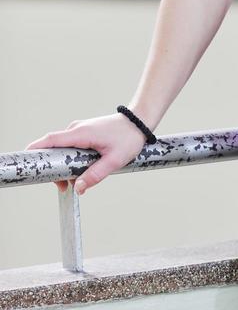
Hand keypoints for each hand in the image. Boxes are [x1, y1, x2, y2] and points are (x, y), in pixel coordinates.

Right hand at [24, 113, 148, 194]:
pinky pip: (69, 146)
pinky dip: (70, 159)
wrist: (139, 122)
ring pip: (62, 148)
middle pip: (54, 148)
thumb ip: (95, 175)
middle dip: (54, 168)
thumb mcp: (114, 160)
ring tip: (75, 181)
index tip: (26, 159)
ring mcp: (80, 129)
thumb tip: (77, 188)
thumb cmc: (128, 138)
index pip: (51, 139)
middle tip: (63, 186)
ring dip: (63, 165)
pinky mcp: (84, 131)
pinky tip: (80, 169)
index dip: (36, 149)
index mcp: (81, 133)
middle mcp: (77, 128)